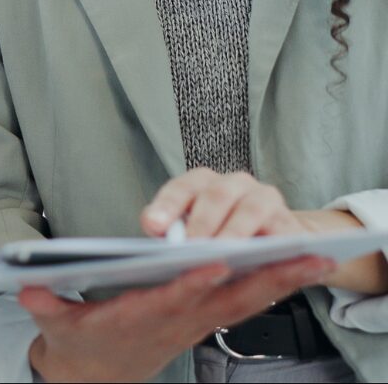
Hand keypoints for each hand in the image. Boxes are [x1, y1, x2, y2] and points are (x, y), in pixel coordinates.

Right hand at [23, 257, 333, 381]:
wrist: (99, 374)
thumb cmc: (80, 341)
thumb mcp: (55, 326)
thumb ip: (45, 306)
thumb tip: (26, 288)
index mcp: (137, 320)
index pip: (169, 300)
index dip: (191, 284)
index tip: (213, 263)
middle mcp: (174, 322)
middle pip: (225, 300)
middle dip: (264, 279)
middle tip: (300, 258)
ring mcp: (195, 323)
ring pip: (244, 302)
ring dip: (281, 281)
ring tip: (315, 259)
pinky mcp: (204, 320)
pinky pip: (245, 304)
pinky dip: (273, 287)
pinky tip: (297, 270)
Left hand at [141, 168, 387, 291]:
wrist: (278, 244)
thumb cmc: (226, 237)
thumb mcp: (196, 233)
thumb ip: (175, 231)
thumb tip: (156, 234)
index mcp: (205, 183)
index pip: (183, 188)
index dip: (167, 205)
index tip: (152, 226)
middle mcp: (236, 184)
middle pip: (215, 195)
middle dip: (200, 222)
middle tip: (188, 247)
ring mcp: (266, 199)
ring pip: (249, 208)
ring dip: (233, 232)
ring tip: (220, 253)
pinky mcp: (291, 222)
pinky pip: (283, 231)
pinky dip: (272, 244)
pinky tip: (259, 259)